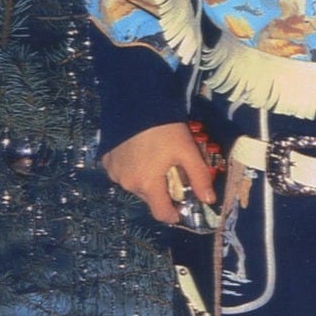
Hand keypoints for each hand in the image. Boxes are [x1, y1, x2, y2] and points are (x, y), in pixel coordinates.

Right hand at [101, 122, 215, 223]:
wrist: (137, 102)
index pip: (161, 213)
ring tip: (155, 157)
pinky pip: (122, 172)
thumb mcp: (187, 150)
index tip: (182, 206)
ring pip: (135, 184)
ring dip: (146, 178)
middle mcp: (127, 184)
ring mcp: (114, 173)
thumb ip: (199, 177)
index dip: (174, 213)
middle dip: (162, 190)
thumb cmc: (165, 128)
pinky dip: (131, 167)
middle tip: (171, 171)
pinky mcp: (106, 161)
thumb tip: (209, 200)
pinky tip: (139, 151)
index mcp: (147, 184)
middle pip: (149, 197)